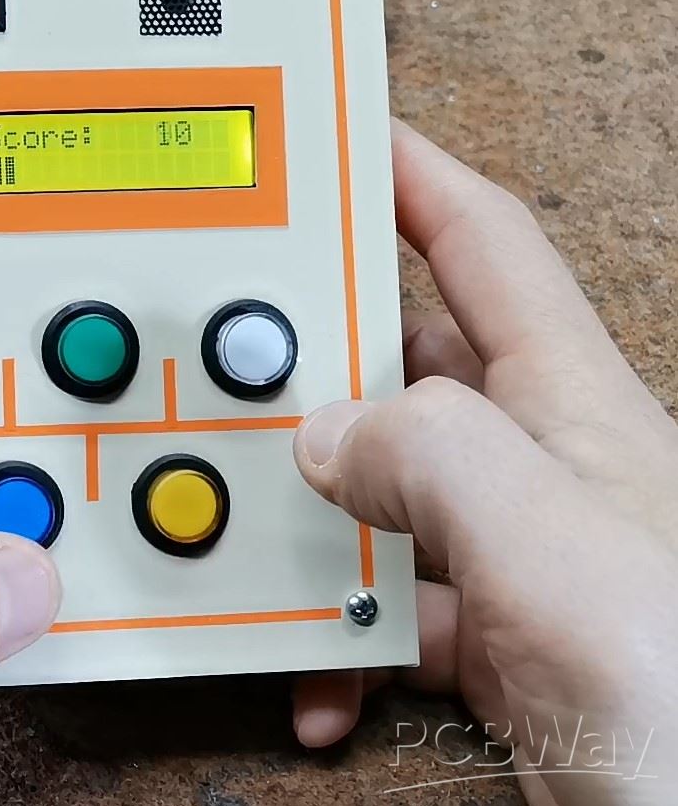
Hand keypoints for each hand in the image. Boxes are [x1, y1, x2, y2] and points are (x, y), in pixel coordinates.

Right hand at [289, 121, 677, 805]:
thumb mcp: (554, 552)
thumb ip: (435, 462)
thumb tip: (330, 434)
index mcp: (564, 404)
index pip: (478, 242)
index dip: (408, 175)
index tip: (336, 135)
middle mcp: (534, 461)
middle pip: (401, 361)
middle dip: (317, 359)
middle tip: (242, 360)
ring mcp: (509, 547)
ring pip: (376, 486)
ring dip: (310, 515)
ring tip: (265, 539)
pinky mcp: (490, 630)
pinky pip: (382, 597)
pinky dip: (335, 629)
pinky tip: (322, 670)